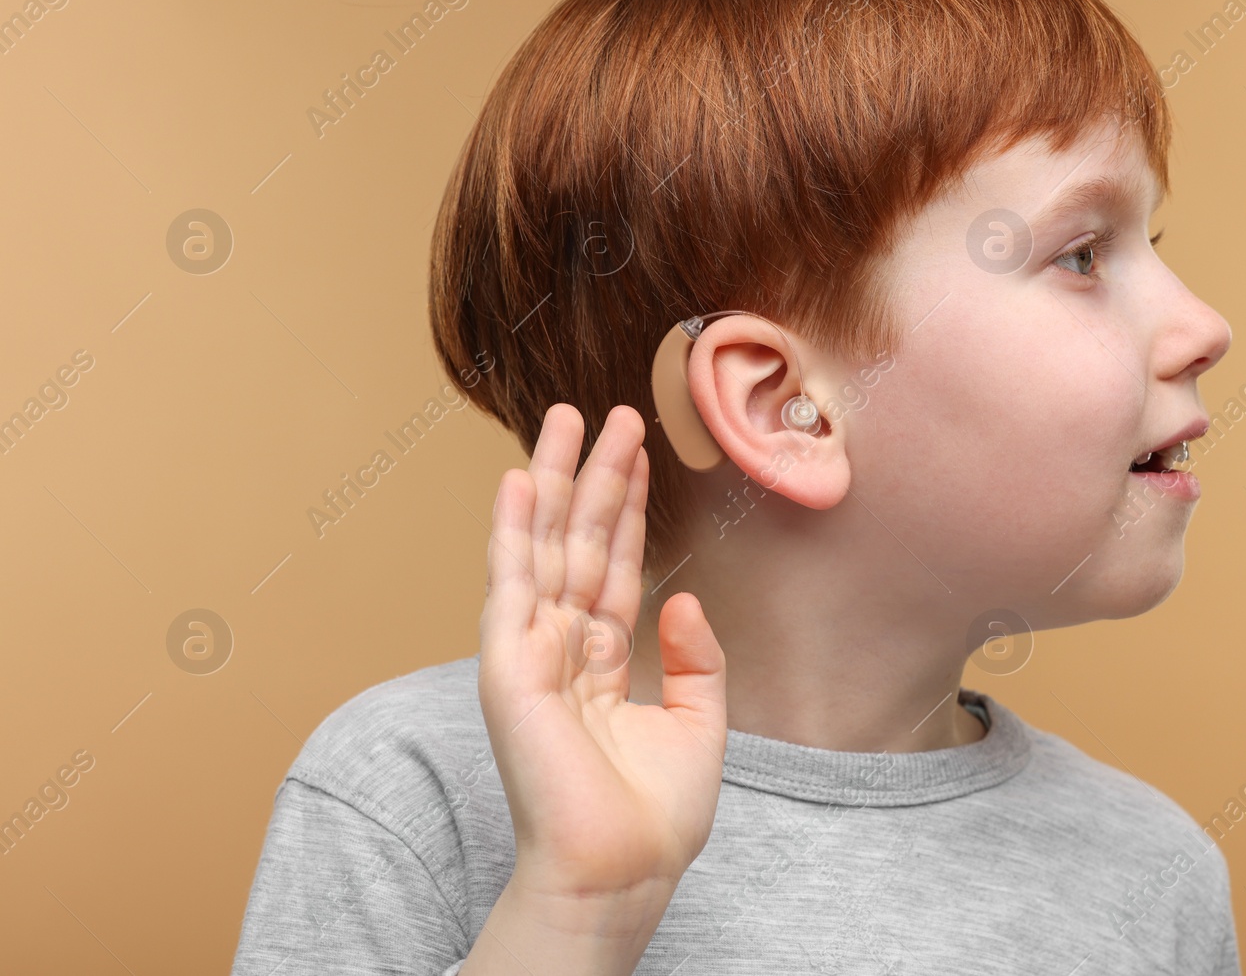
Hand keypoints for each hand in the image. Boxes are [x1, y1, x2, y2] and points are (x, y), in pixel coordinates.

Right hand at [477, 403, 726, 901]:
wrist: (623, 872)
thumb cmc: (653, 819)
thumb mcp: (699, 723)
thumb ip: (696, 657)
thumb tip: (682, 597)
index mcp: (603, 663)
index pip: (615, 567)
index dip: (628, 509)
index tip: (640, 453)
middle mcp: (563, 650)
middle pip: (578, 543)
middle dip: (594, 476)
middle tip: (608, 410)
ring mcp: (532, 655)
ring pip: (545, 548)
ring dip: (553, 481)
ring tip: (564, 419)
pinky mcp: (509, 669)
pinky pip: (511, 586)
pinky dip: (512, 531)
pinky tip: (519, 481)